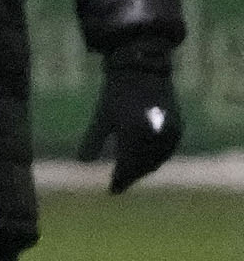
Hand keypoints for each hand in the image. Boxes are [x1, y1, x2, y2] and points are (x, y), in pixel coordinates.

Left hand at [78, 50, 181, 192]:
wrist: (143, 70)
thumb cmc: (116, 93)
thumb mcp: (101, 116)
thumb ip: (93, 141)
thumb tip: (82, 163)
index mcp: (134, 133)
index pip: (128, 165)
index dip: (120, 179)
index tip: (112, 190)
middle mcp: (155, 135)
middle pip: (143, 166)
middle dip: (131, 176)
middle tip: (119, 186)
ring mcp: (170, 132)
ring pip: (157, 160)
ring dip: (144, 170)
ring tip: (130, 176)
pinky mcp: (178, 127)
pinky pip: (166, 151)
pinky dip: (156, 159)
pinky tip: (146, 162)